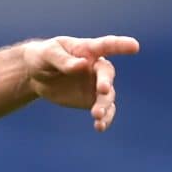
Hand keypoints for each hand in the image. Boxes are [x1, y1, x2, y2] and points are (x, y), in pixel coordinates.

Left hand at [23, 35, 139, 131]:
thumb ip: (63, 60)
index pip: (106, 45)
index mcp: (87, 49)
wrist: (36, 75)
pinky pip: (104, 111)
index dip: (121, 45)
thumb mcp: (48, 54)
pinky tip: (100, 126)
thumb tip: (82, 64)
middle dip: (106, 82)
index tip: (134, 46)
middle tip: (102, 90)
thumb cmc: (43, 57)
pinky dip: (105, 119)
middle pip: (106, 74)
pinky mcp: (92, 100)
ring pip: (107, 96)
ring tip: (97, 115)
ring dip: (104, 105)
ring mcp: (96, 84)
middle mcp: (96, 67)